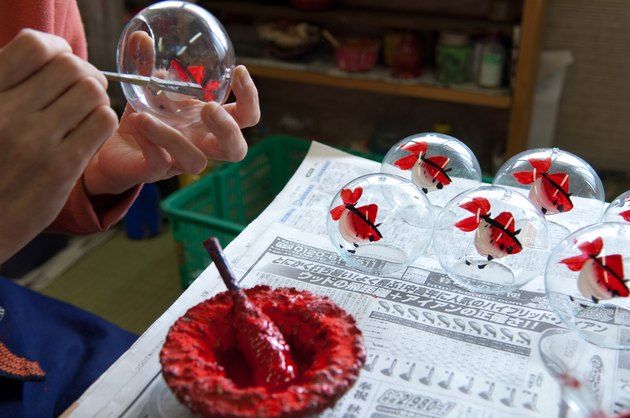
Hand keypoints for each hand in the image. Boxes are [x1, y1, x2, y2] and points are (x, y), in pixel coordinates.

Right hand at [0, 29, 117, 261]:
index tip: (60, 61)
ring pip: (92, 92)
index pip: (34, 46)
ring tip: (87, 112)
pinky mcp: (60, 168)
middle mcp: (6, 112)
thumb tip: (43, 55)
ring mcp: (35, 140)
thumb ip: (4, 86)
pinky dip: (103, 122)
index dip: (57, 48)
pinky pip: (102, 123)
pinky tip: (90, 134)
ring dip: (97, 98)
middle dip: (85, 74)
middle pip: (71, 67)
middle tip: (83, 89)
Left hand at [83, 31, 259, 195]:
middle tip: (208, 108)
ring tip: (145, 115)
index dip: (250, 98)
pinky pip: (158, 163)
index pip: (245, 117)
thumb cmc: (142, 117)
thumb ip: (147, 64)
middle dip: (228, 129)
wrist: (110, 147)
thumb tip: (141, 37)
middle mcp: (200, 144)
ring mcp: (179, 162)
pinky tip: (135, 121)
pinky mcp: (154, 172)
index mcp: (208, 123)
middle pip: (236, 150)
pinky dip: (149, 141)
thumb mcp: (147, 88)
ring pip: (196, 161)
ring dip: (173, 137)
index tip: (239, 70)